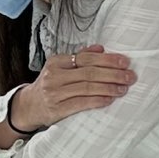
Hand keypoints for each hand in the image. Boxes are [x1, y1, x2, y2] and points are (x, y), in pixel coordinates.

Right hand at [9, 45, 136, 131]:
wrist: (28, 106)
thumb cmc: (49, 86)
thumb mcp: (59, 68)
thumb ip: (79, 57)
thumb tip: (101, 48)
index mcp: (56, 62)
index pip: (85, 58)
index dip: (107, 59)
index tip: (124, 62)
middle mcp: (54, 76)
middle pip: (89, 72)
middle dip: (113, 74)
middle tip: (130, 76)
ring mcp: (54, 93)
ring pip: (87, 88)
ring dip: (108, 88)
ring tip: (123, 88)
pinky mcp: (56, 109)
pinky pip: (81, 103)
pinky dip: (97, 101)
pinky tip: (109, 100)